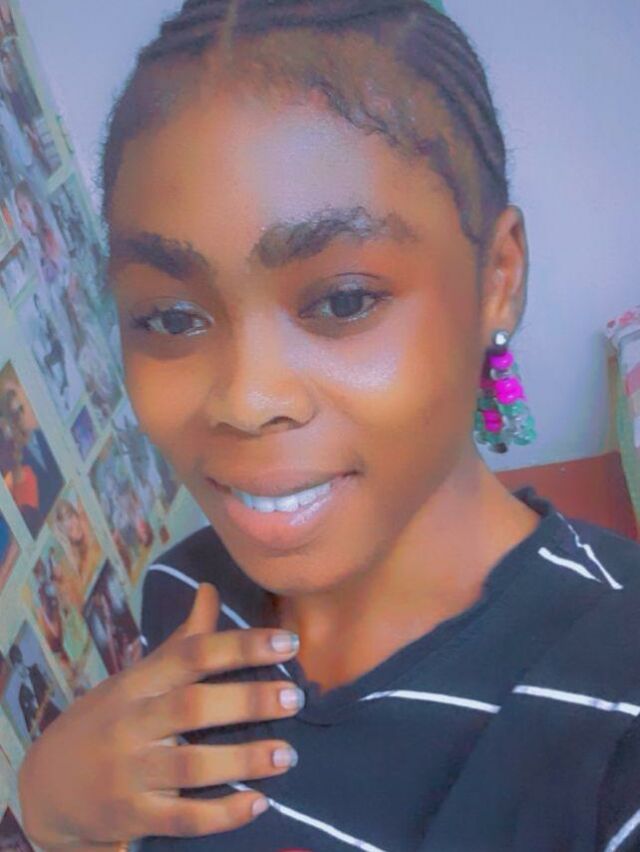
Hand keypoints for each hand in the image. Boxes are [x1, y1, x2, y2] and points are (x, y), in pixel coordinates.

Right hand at [18, 582, 302, 847]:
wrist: (48, 785)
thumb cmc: (109, 720)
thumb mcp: (139, 677)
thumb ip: (182, 640)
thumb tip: (210, 588)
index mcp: (138, 683)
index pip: (192, 655)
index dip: (241, 645)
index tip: (288, 642)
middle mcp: (132, 724)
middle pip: (193, 707)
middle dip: (248, 701)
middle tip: (295, 697)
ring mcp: (130, 773)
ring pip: (192, 765)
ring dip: (244, 760)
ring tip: (287, 754)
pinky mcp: (132, 817)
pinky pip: (183, 818)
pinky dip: (223, 814)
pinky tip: (259, 803)